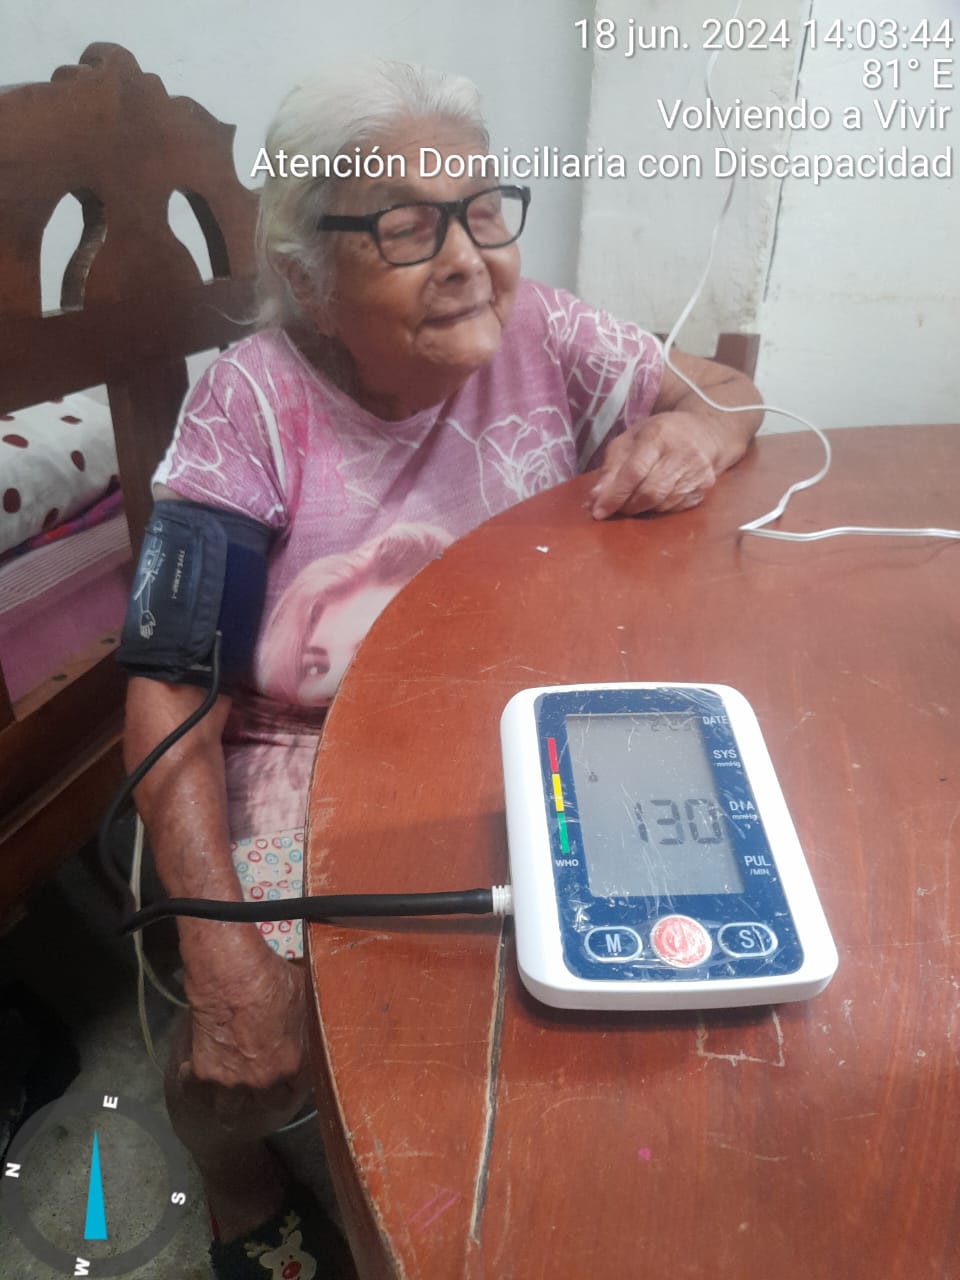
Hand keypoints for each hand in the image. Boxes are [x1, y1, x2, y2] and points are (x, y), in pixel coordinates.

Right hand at [182, 947, 310, 1123]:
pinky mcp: (203, 1071)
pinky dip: (190, 1078)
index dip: (295, 1082)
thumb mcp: (305, 996)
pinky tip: (188, 1073)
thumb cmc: (272, 979)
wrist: (234, 976)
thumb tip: (319, 1011)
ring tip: (227, 1114)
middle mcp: (263, 1080)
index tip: (291, 1081)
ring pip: (228, 1109)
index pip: (299, 1087)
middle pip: (269, 1103)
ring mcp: (231, 1080)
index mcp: (292, 1064)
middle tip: (264, 1094)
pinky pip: (193, 1084)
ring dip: (229, 1109)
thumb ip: (309, 1018)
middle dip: (268, 1098)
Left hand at [589, 411, 727, 519]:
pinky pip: (675, 508)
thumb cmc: (659, 435)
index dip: (615, 495)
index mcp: (658, 435)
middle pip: (650, 493)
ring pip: (662, 504)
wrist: (703, 432)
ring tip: (633, 501)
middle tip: (615, 508)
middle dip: (627, 506)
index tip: (598, 512)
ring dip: (642, 509)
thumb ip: (610, 468)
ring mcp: (698, 471)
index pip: (634, 471)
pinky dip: (659, 508)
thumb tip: (594, 499)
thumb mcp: (629, 440)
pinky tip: (655, 497)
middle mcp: (682, 453)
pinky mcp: (705, 486)